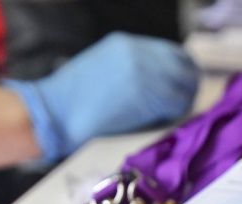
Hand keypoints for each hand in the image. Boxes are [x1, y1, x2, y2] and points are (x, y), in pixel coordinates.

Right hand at [5, 32, 198, 163]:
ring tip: (171, 114)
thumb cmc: (72, 98)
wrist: (53, 113)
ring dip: (182, 102)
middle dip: (188, 87)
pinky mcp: (146, 96)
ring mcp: (144, 74)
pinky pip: (175, 104)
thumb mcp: (103, 66)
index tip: (183, 85)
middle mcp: (139, 54)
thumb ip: (132, 67)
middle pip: (184, 68)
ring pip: (183, 88)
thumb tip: (162, 79)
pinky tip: (163, 120)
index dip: (183, 70)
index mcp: (127, 44)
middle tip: (184, 103)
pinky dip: (174, 113)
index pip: (173, 52)